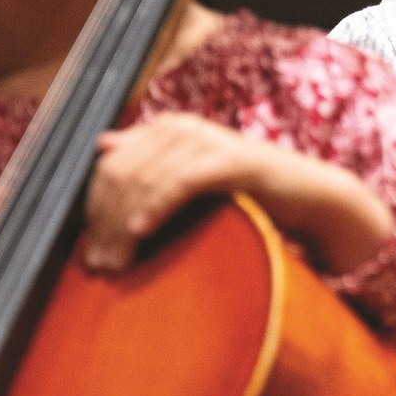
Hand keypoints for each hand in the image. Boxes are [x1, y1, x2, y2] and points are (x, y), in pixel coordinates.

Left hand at [81, 112, 392, 277]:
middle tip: (99, 268)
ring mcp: (205, 140)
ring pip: (145, 179)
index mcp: (164, 129)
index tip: (89, 255)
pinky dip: (157, 205)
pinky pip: (181, 181)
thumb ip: (149, 162)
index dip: (91, 210)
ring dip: (123, 226)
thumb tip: (102, 145)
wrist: (306, 194)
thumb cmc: (244, 193)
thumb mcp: (188, 178)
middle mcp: (180, 127)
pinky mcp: (230, 159)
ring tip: (117, 263)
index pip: (109, 167)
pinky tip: (140, 231)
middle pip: (120, 173)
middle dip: (103, 224)